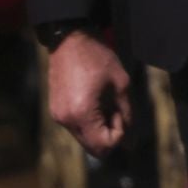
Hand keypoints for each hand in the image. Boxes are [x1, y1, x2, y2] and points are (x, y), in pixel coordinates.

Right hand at [46, 30, 131, 153]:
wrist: (70, 39)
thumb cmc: (98, 57)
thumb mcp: (120, 84)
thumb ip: (127, 113)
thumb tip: (131, 143)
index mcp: (82, 114)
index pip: (104, 146)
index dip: (119, 133)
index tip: (119, 111)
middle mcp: (66, 120)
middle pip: (93, 148)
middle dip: (109, 135)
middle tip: (114, 110)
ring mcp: (58, 116)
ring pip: (84, 139)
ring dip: (99, 129)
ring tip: (104, 103)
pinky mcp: (55, 111)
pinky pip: (75, 128)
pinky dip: (88, 123)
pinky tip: (94, 101)